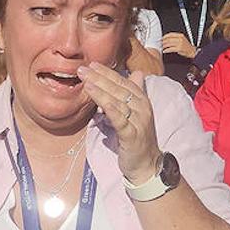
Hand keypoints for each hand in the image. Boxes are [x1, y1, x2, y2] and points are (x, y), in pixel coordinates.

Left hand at [76, 63, 160, 183]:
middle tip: (83, 69)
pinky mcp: (132, 135)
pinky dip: (110, 109)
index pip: (123, 81)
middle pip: (118, 89)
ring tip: (86, 81)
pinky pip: (120, 119)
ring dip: (101, 90)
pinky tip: (100, 103)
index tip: (92, 64)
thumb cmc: (137, 138)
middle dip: (100, 77)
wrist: (147, 165)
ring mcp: (138, 121)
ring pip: (118, 101)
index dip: (107, 72)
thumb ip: (133, 94)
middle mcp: (142, 108)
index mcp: (142, 101)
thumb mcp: (135, 114)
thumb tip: (137, 73)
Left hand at [162, 32, 197, 58]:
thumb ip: (175, 38)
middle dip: (162, 41)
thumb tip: (166, 39)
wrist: (192, 51)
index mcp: (180, 35)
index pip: (170, 34)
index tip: (160, 39)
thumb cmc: (186, 46)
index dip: (164, 36)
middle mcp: (180, 38)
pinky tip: (164, 51)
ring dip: (164, 46)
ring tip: (161, 47)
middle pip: (168, 39)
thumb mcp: (181, 40)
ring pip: (169, 44)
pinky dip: (166, 50)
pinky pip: (170, 49)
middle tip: (159, 43)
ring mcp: (180, 43)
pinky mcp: (179, 48)